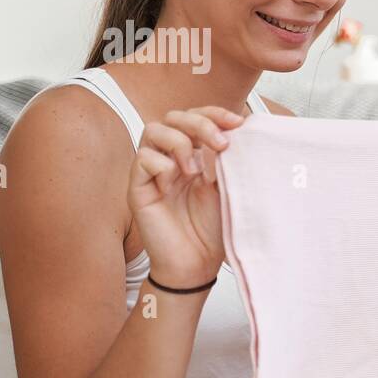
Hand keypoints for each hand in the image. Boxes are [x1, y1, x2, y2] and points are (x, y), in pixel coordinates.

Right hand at [129, 106, 246, 288]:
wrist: (198, 264)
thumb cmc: (214, 228)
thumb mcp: (229, 186)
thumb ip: (228, 158)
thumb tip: (237, 128)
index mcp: (195, 153)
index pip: (197, 116)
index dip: (215, 113)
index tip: (239, 123)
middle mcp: (171, 157)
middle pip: (174, 116)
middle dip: (201, 123)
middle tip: (222, 144)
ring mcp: (153, 171)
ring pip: (153, 129)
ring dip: (180, 142)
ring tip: (196, 171)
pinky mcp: (138, 188)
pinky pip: (142, 158)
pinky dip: (162, 165)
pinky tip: (173, 184)